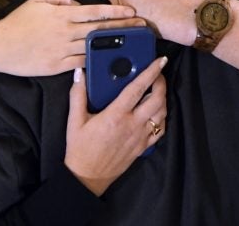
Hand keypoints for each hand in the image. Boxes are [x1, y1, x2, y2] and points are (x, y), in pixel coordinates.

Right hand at [0, 0, 144, 75]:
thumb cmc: (19, 22)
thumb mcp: (38, 0)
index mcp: (63, 15)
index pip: (95, 11)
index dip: (115, 10)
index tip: (131, 10)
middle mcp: (66, 32)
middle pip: (100, 29)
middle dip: (123, 27)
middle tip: (141, 26)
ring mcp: (63, 50)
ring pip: (95, 47)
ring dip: (115, 45)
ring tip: (132, 44)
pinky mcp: (58, 67)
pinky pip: (82, 63)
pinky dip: (96, 61)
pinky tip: (110, 61)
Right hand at [64, 58, 167, 195]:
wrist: (87, 177)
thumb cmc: (80, 148)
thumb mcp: (75, 120)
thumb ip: (78, 95)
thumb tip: (79, 74)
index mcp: (116, 115)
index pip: (138, 88)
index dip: (151, 72)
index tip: (160, 61)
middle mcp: (132, 125)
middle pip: (157, 100)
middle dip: (161, 83)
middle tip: (158, 74)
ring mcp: (140, 137)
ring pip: (162, 114)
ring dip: (163, 99)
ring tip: (157, 90)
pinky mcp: (143, 148)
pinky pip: (160, 130)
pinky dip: (162, 117)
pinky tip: (156, 112)